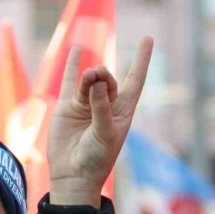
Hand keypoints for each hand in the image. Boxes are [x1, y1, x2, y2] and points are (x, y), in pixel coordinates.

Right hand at [48, 37, 153, 206]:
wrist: (73, 175)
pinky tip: (76, 50)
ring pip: (89, 82)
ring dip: (90, 76)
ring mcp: (86, 105)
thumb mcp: (105, 134)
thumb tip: (97, 78)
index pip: (135, 80)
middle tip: (98, 74)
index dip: (141, 60)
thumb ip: (101, 106)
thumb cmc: (96, 159)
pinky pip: (70, 82)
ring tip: (90, 75)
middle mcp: (106, 105)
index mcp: (123, 111)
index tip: (147, 38)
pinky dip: (72, 66)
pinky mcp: (67, 107)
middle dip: (105, 75)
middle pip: (109, 80)